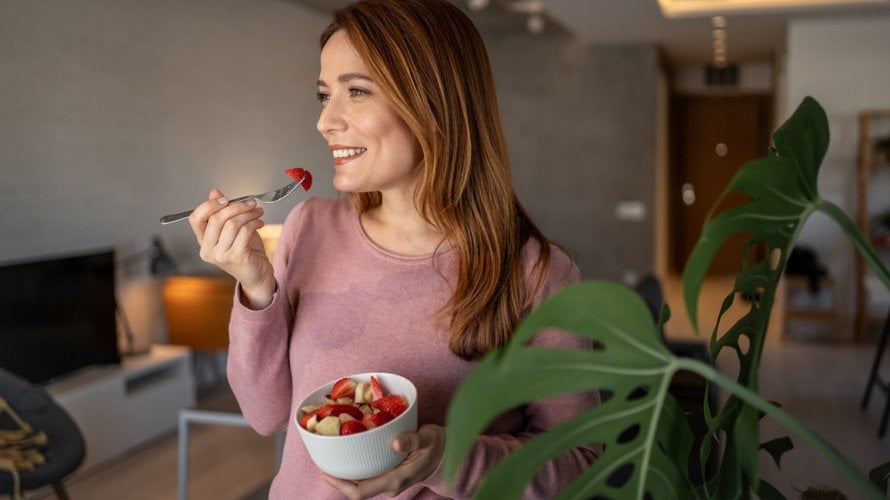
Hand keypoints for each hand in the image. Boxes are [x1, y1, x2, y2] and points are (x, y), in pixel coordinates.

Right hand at [188, 189, 274, 307]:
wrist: (257, 276)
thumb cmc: (245, 253)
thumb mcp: (231, 230)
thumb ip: (221, 212)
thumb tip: (214, 192)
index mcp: (203, 242)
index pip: (195, 219)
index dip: (209, 205)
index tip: (225, 199)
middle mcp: (208, 250)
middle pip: (216, 219)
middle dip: (236, 206)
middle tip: (251, 204)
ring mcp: (221, 255)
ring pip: (232, 223)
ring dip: (249, 214)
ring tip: (258, 212)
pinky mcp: (237, 256)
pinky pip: (245, 231)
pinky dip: (254, 223)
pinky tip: (260, 223)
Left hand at [320, 424, 444, 498]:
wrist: (447, 454)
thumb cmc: (436, 445)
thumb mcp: (427, 438)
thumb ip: (412, 441)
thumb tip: (396, 443)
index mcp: (395, 480)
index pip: (360, 491)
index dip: (340, 484)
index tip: (325, 472)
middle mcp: (390, 485)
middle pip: (357, 489)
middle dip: (339, 479)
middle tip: (324, 463)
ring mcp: (390, 483)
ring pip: (362, 484)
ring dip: (347, 475)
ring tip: (333, 458)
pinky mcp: (390, 477)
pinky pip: (369, 477)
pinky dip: (358, 469)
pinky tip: (351, 456)